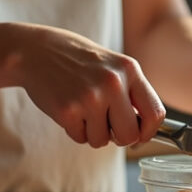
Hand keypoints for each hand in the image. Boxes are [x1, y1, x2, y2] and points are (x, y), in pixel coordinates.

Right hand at [18, 26, 164, 147]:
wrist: (36, 51)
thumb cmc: (77, 61)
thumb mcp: (112, 65)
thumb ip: (131, 92)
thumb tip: (145, 131)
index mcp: (129, 70)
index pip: (156, 113)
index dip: (148, 132)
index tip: (140, 135)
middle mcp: (113, 83)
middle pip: (130, 135)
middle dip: (118, 137)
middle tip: (106, 124)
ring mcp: (90, 98)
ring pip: (103, 140)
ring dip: (92, 132)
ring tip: (82, 109)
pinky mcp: (67, 110)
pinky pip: (81, 138)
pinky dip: (75, 130)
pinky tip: (68, 108)